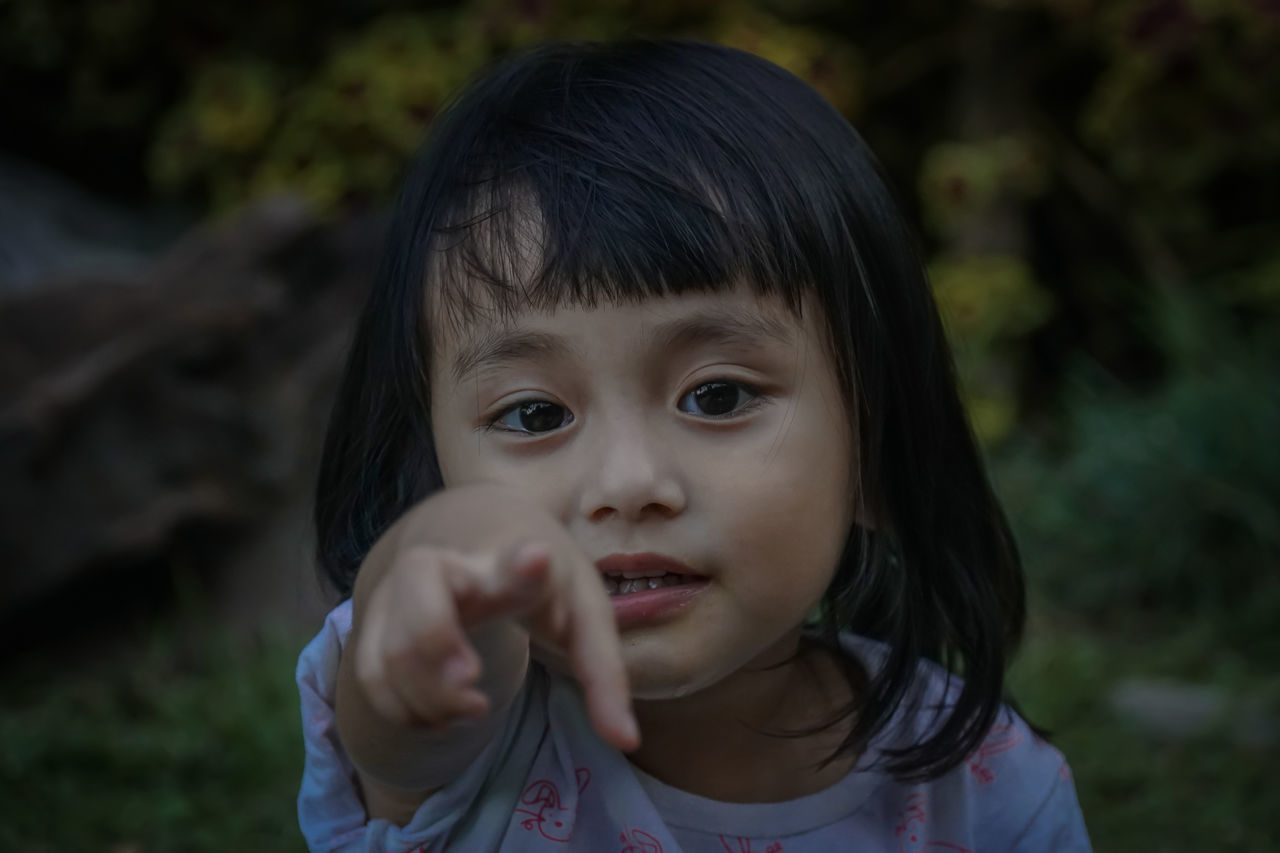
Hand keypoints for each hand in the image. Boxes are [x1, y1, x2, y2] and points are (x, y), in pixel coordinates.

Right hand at [349, 487, 639, 751]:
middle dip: (434, 639)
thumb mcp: (584, 616)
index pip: (515, 558)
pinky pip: (369, 674)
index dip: (522, 566)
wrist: (477, 527)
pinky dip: (403, 709)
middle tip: (473, 689)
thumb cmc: (541, 580)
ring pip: (388, 648)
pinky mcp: (375, 622)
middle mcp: (450, 567)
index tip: (537, 558)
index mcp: (515, 562)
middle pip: (417, 585)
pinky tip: (440, 712)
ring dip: (428, 699)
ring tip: (474, 707)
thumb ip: (603, 675)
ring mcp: (402, 593)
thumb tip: (626, 742)